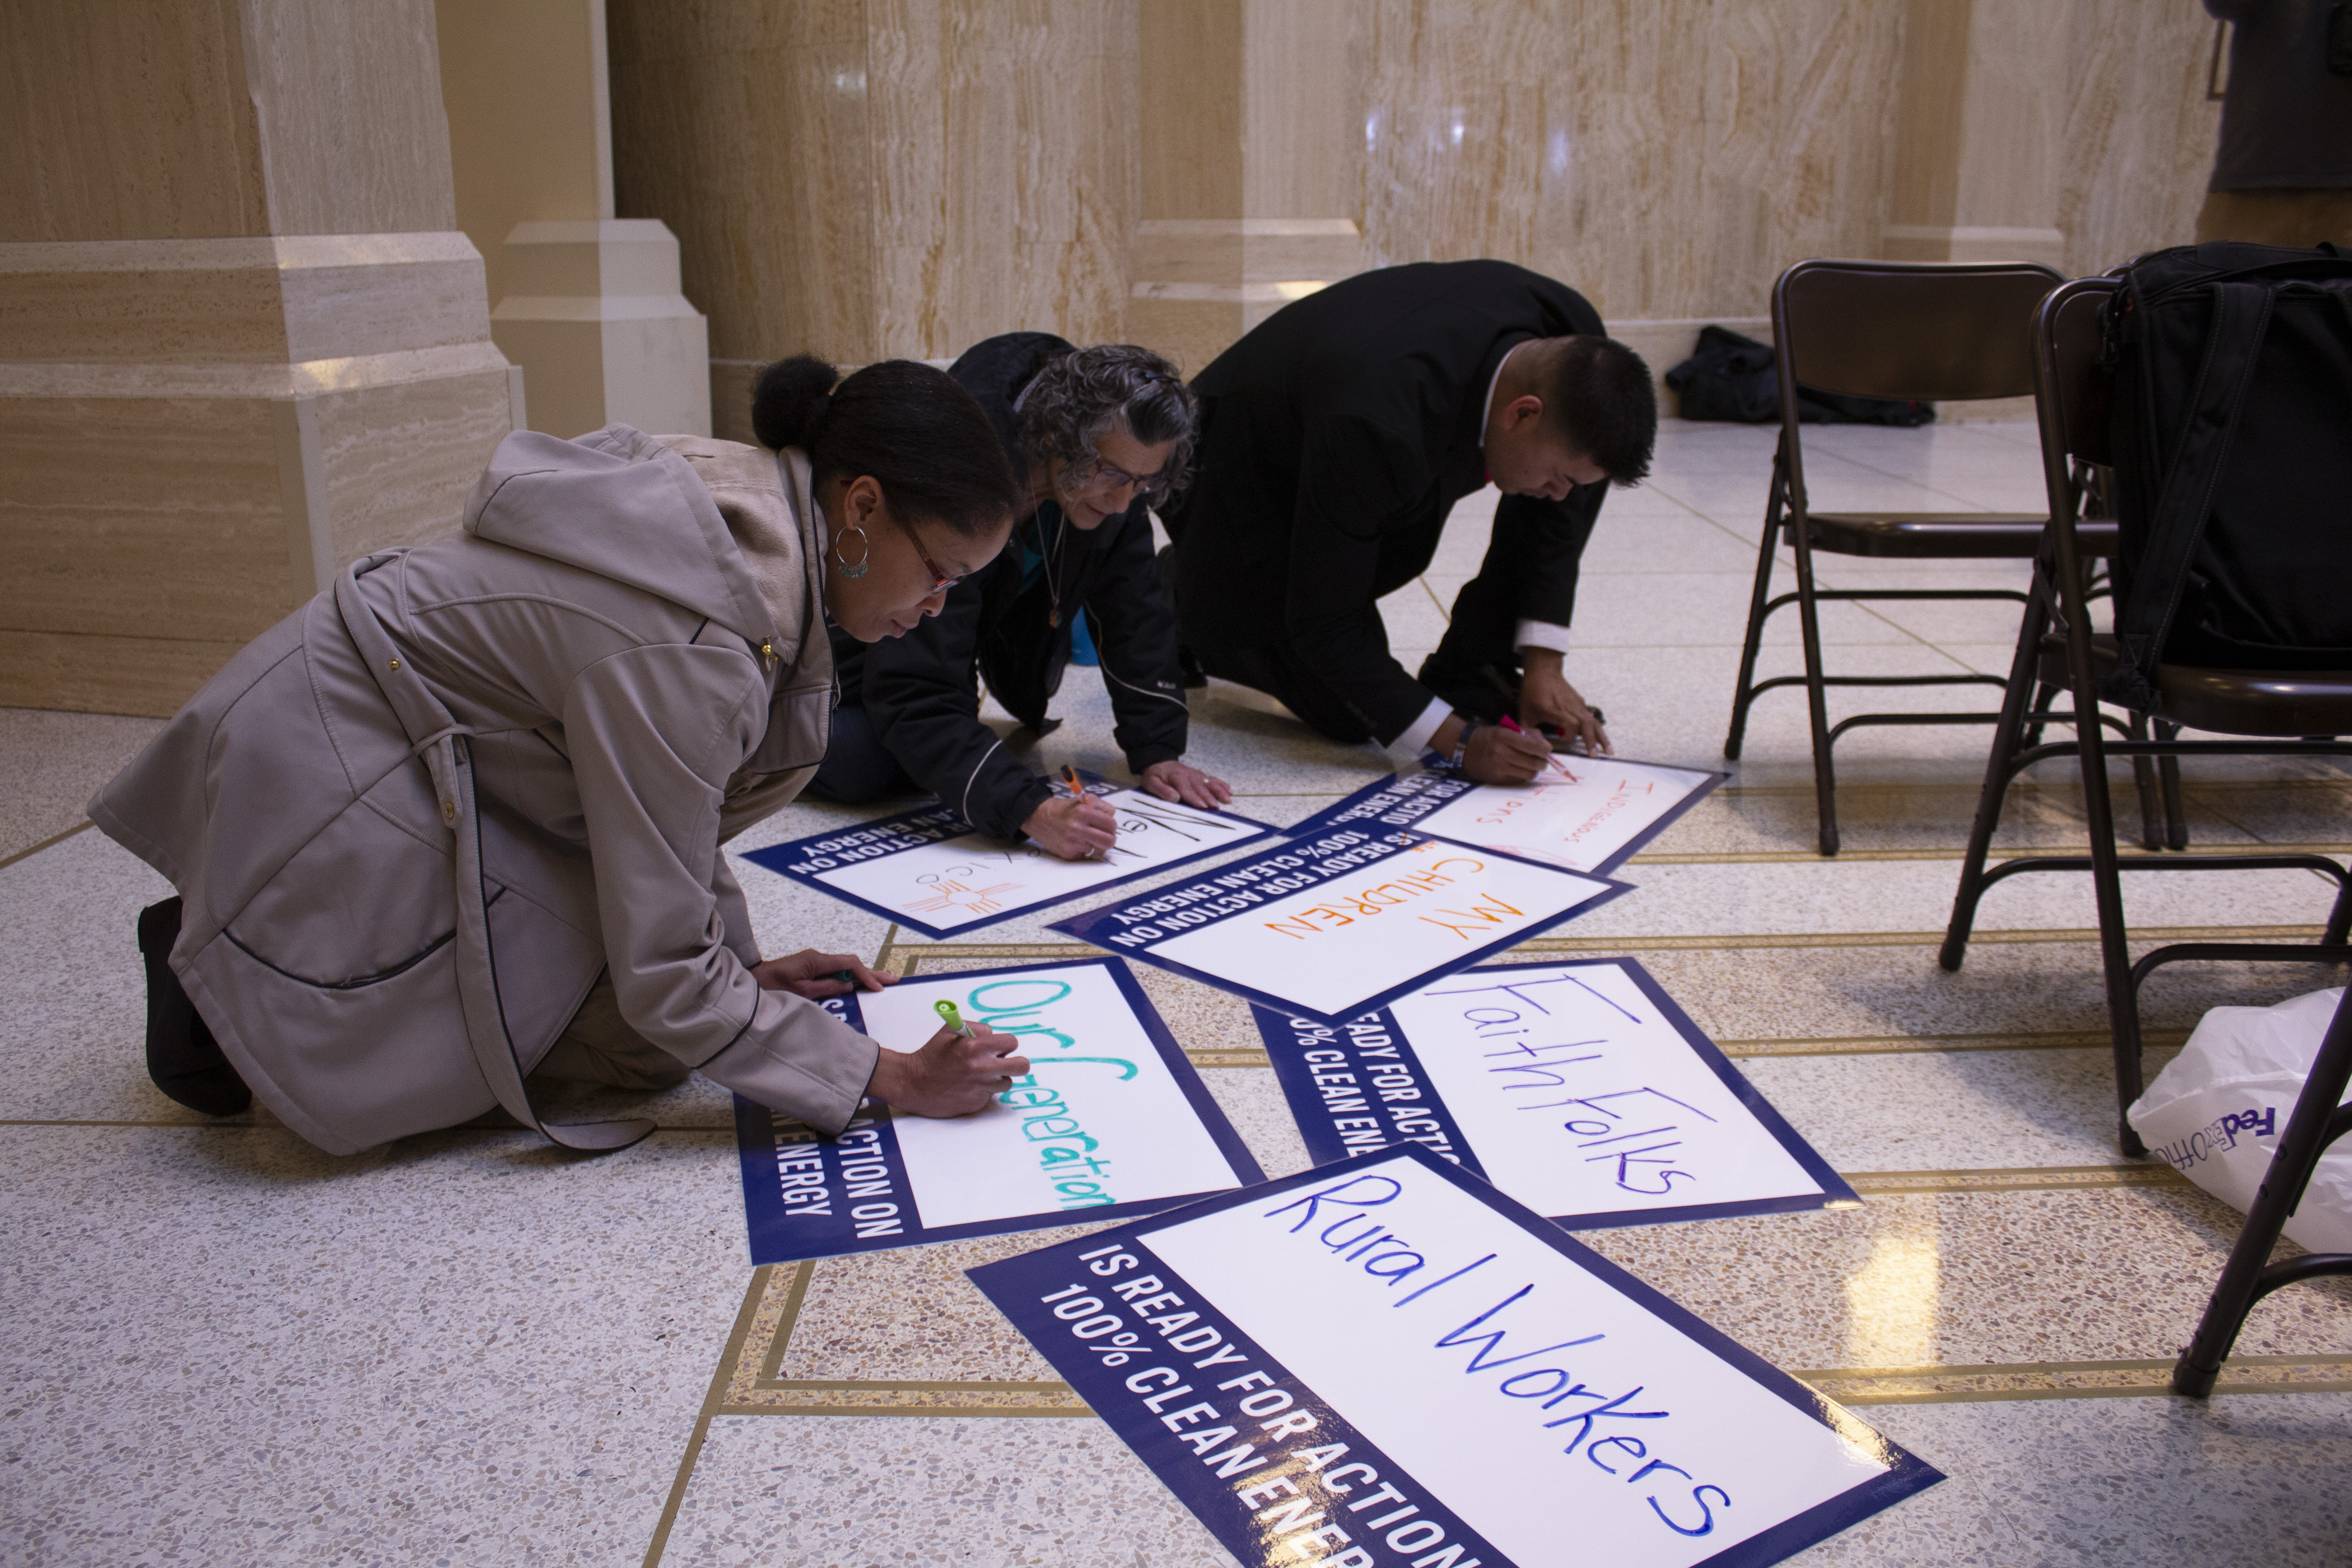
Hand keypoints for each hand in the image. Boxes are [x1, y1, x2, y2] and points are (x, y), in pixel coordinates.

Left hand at [750, 949, 894, 998]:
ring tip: (881, 981)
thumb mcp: (802, 992)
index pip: (849, 964)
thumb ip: (827, 988)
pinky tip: (859, 984)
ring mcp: (814, 962)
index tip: (878, 987)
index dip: (866, 975)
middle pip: (850, 964)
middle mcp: (817, 958)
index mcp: (816, 961)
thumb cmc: (772, 988)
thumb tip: (848, 986)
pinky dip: (849, 978)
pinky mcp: (810, 969)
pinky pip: (835, 972)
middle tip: (892, 979)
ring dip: (862, 975)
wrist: (752, 984)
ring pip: (844, 967)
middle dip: (871, 972)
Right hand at [866, 1019, 1031, 1117]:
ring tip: (979, 1076)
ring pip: (1007, 1082)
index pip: (1011, 1042)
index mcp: (974, 1046)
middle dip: (1017, 1063)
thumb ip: (976, 1029)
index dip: (1005, 1044)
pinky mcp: (975, 1103)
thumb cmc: (931, 1055)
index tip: (998, 1048)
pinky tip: (967, 1087)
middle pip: (1021, 1066)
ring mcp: (979, 1087)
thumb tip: (995, 1036)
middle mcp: (980, 1068)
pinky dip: (983, 1091)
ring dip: (997, 1078)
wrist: (912, 1083)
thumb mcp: (949, 1030)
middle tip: (1005, 1063)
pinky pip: (991, 1095)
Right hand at [1022, 790, 1120, 860]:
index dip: (1111, 825)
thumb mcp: (1083, 800)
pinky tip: (1078, 842)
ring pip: (1099, 850)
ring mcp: (1073, 843)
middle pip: (1109, 841)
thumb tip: (1112, 818)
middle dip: (1109, 838)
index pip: (1111, 824)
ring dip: (1097, 845)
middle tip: (1104, 835)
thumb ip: (1101, 807)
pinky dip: (1085, 850)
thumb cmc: (1063, 809)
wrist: (1038, 818)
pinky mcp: (1068, 854)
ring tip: (1090, 838)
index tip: (1107, 825)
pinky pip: (1086, 855)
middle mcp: (1078, 828)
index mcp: (1084, 812)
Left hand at [1139, 758, 1231, 808]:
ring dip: (1219, 791)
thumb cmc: (1155, 775)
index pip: (1187, 790)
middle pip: (1200, 788)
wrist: (1159, 762)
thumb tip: (1174, 797)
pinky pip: (1212, 779)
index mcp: (1177, 778)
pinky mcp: (1200, 776)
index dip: (1195, 798)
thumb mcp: (1151, 782)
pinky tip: (1229, 790)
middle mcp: (1189, 776)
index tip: (1202, 806)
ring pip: (1209, 783)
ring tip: (1227, 800)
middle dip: (1209, 797)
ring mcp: (1196, 775)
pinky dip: (1221, 784)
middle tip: (1216, 807)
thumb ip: (1162, 790)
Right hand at [1463, 722, 1555, 785]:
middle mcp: (1501, 752)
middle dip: (1543, 762)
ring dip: (1535, 770)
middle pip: (1533, 762)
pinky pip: (1518, 779)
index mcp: (1504, 736)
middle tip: (1544, 761)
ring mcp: (1498, 767)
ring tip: (1534, 766)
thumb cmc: (1489, 737)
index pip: (1532, 746)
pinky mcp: (1496, 778)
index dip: (1544, 750)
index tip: (1548, 751)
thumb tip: (1546, 747)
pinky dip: (1523, 775)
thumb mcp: (1507, 729)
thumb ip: (1528, 734)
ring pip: (1528, 773)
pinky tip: (1521, 770)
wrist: (1464, 748)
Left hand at [1517, 651, 1611, 755]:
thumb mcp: (1524, 712)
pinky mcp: (1581, 703)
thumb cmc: (1532, 692)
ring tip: (1609, 751)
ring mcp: (1577, 704)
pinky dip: (1598, 730)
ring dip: (1601, 737)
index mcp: (1554, 709)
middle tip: (1594, 755)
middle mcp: (1569, 706)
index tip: (1562, 739)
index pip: (1570, 723)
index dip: (1570, 734)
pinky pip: (1592, 718)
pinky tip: (1603, 742)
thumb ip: (1528, 732)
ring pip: (1593, 721)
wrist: (1544, 671)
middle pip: (1586, 723)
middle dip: (1591, 740)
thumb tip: (1539, 748)